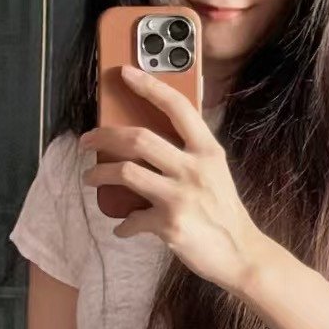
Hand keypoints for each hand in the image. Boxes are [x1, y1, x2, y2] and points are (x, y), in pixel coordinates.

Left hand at [78, 64, 270, 293]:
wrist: (241, 255)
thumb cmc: (224, 213)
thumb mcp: (216, 173)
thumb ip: (191, 153)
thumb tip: (153, 137)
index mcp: (208, 151)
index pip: (177, 107)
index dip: (149, 86)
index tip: (125, 73)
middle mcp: (194, 169)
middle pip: (138, 138)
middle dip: (104, 136)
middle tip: (87, 140)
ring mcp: (181, 197)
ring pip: (125, 173)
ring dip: (99, 174)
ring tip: (90, 178)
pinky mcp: (170, 224)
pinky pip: (133, 219)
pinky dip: (123, 225)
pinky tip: (122, 227)